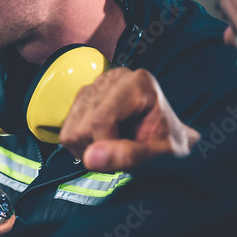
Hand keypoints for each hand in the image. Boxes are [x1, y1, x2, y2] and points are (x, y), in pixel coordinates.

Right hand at [60, 68, 199, 171]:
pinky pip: (67, 133)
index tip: (125, 157)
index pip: (100, 120)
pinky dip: (83, 145)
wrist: (168, 137)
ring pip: (72, 132)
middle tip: (126, 151)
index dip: (106, 147)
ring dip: (92, 149)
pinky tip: (105, 141)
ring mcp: (95, 85)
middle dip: (102, 149)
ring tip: (117, 145)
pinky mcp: (82, 99)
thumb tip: (91, 158)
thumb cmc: (169, 143)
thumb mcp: (161, 154)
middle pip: (83, 127)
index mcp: (137, 83)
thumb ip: (128, 155)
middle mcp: (113, 78)